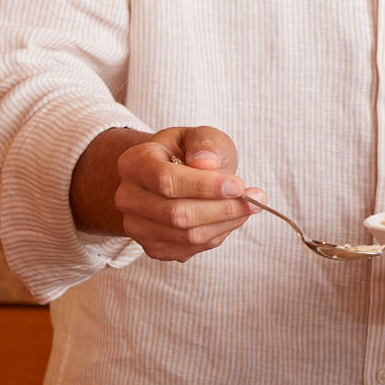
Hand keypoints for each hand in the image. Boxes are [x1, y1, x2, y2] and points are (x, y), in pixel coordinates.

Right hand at [104, 126, 265, 261]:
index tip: (239, 185)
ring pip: (186, 235)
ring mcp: (136, 226)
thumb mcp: (200, 136)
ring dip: (225, 223)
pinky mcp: (152, 247)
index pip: (165, 180)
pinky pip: (190, 249)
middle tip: (256, 198)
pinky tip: (227, 218)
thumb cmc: (188, 153)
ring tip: (248, 206)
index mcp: (134, 163)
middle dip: (222, 209)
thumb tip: (206, 163)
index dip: (204, 186)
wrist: (173, 175)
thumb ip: (205, 143)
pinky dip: (217, 235)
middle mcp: (128, 197)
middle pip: (176, 214)